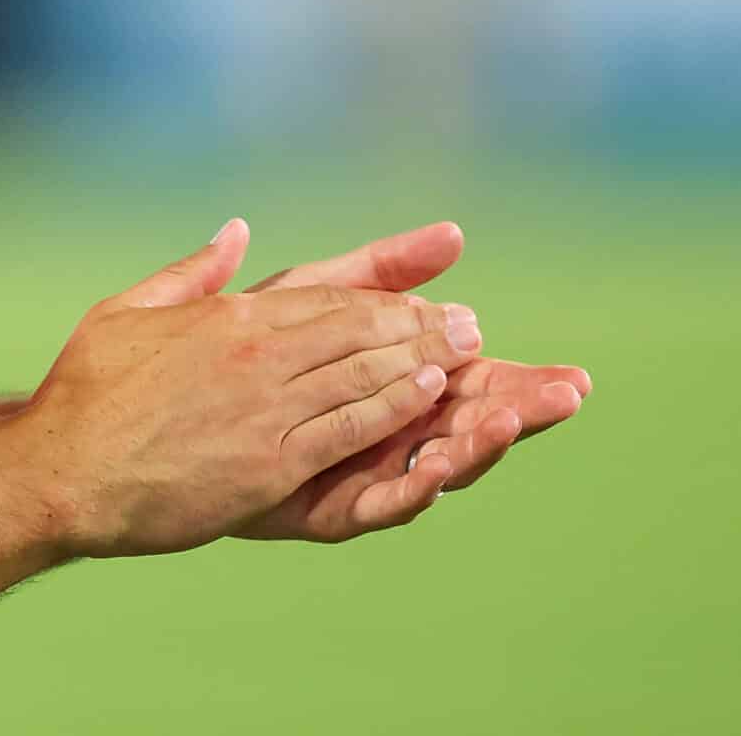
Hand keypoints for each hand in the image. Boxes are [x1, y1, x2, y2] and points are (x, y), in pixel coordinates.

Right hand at [15, 220, 479, 558]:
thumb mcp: (126, 310)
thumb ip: (190, 271)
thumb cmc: (83, 394)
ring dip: (423, 364)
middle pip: (359, 333)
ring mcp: (265, 411)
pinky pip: (347, 430)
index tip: (425, 301)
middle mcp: (255, 357)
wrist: (62, 473)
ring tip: (467, 356)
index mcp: (226, 318)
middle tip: (472, 326)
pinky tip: (427, 400)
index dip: (385, 302)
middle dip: (422, 327)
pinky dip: (393, 410)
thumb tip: (235, 233)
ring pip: (364, 377)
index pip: (327, 300)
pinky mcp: (269, 465)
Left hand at [233, 222, 592, 542]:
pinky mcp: (328, 507)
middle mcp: (391, 435)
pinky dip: (413, 484)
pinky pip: (379, 501)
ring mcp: (364, 473)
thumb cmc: (243, 353)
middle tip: (569, 402)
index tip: (573, 377)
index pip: (474, 386)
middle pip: (470, 427)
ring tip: (511, 420)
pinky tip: (438, 464)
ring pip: (437, 465)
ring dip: (478, 446)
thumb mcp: (312, 294)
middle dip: (520, 415)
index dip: (521, 383)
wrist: (166, 418)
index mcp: (398, 388)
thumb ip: (382, 269)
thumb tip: (454, 233)